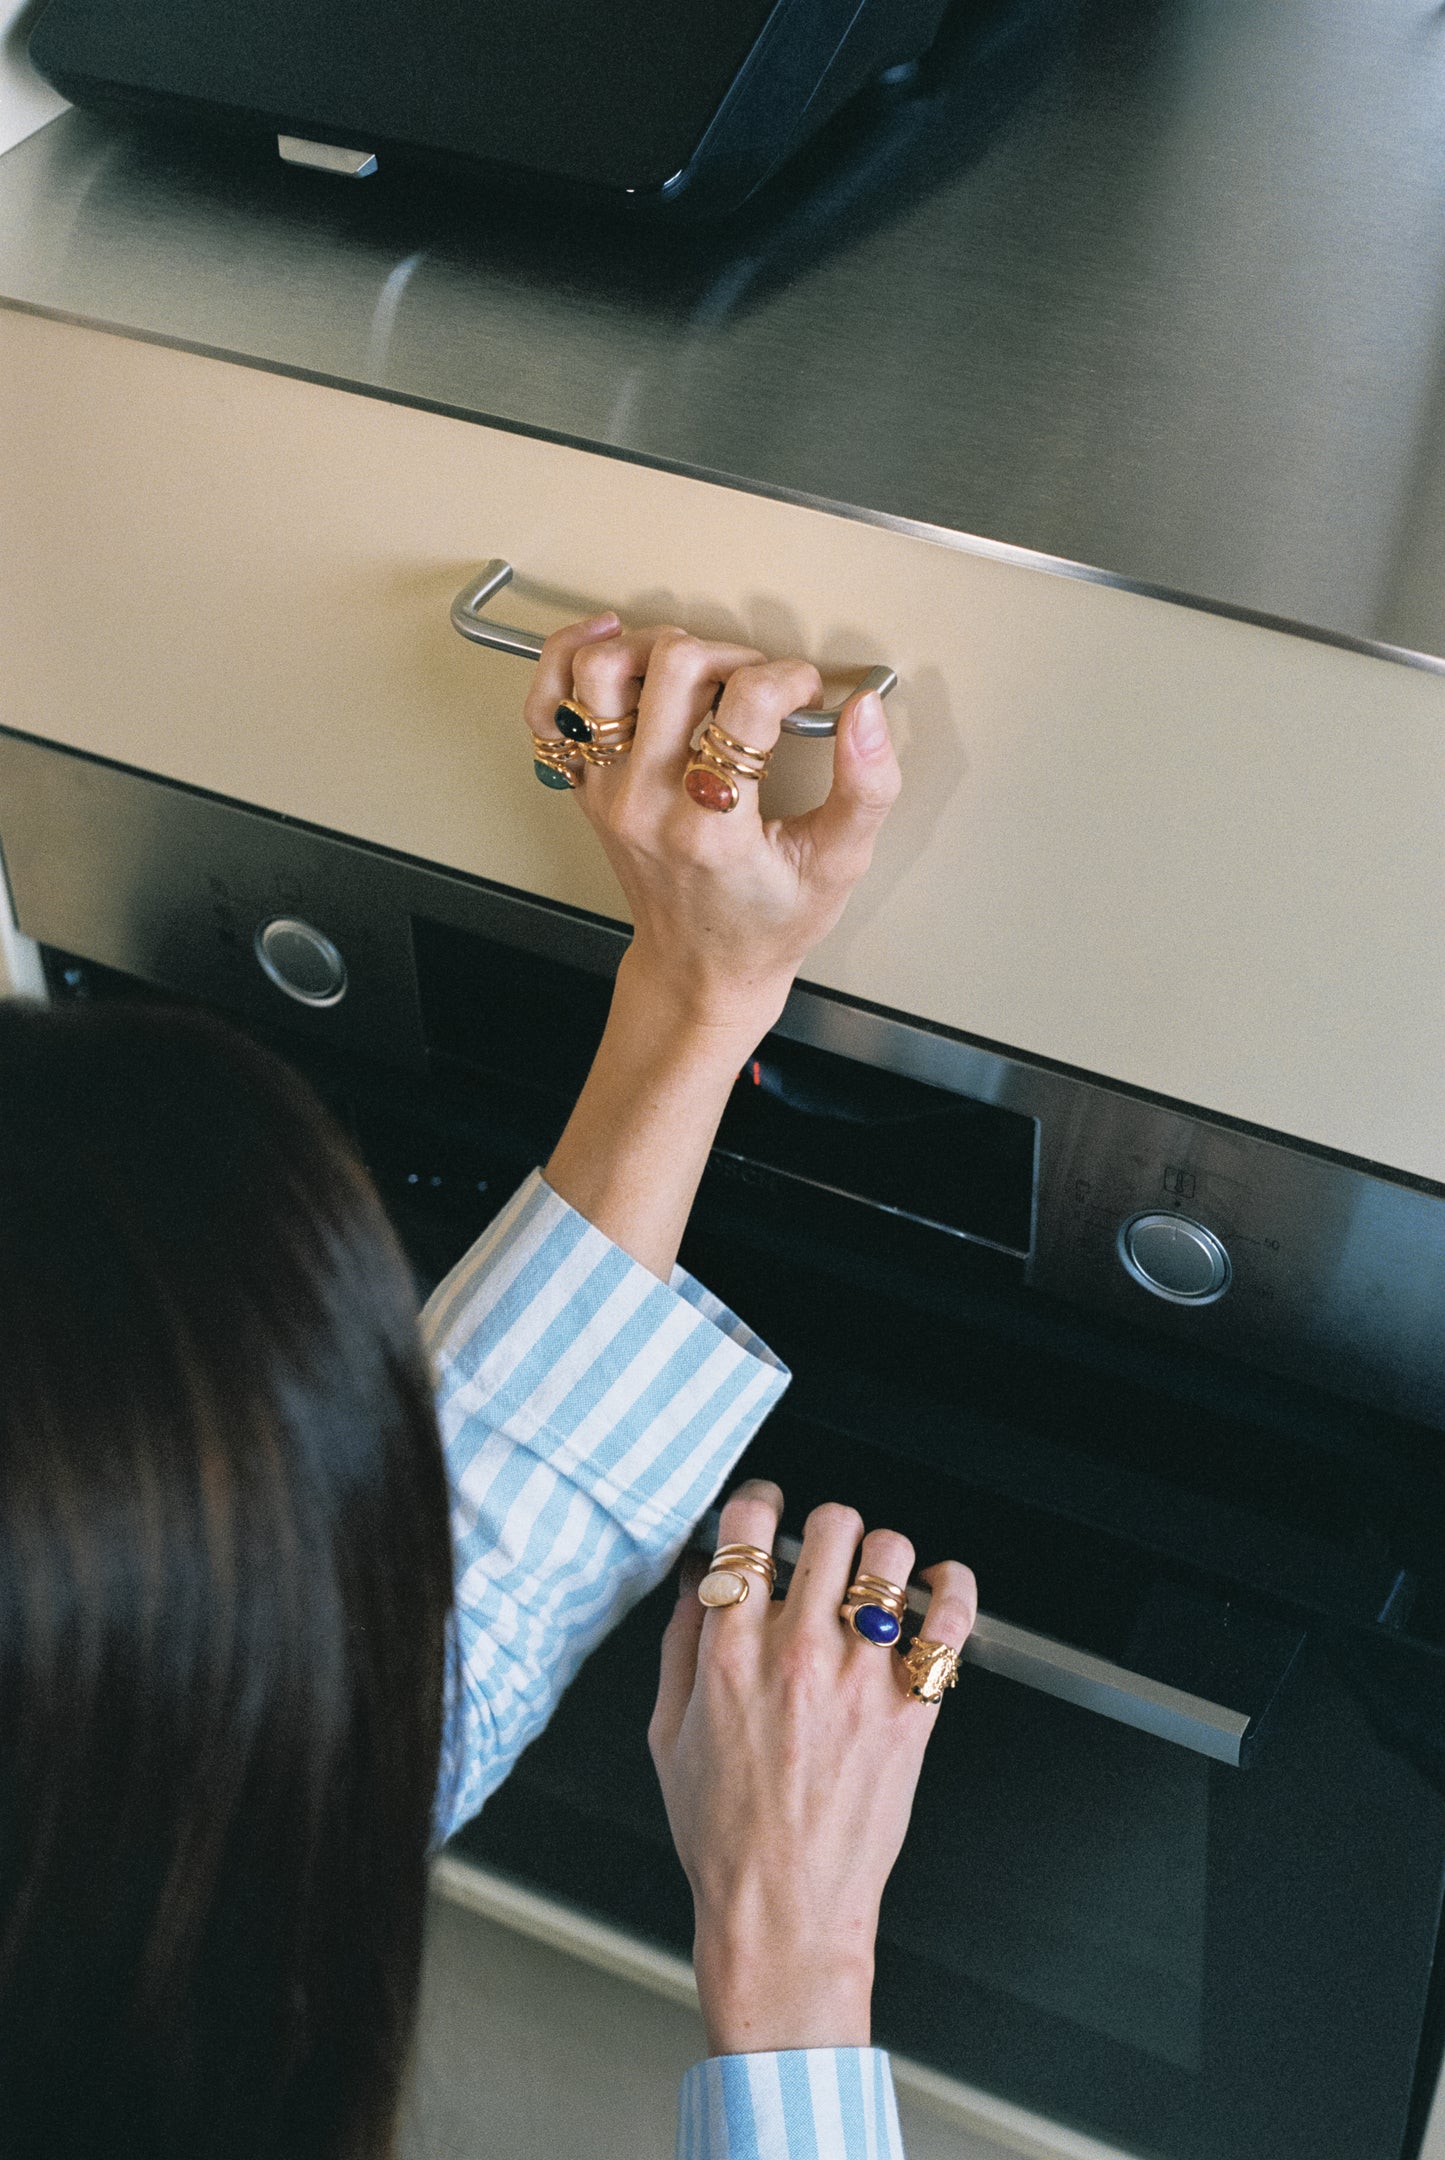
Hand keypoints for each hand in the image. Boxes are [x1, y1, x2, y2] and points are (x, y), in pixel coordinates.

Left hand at [524, 615, 900, 1039]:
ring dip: (654, 647)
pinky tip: (610, 644)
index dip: (791, 680)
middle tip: (754, 683)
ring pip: (601, 672)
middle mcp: (646, 806)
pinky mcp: (583, 787)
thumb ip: (867, 787)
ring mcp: (605, 794)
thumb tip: (867, 711)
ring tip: (694, 667)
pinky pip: (547, 706)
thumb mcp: (838, 864)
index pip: (747, 702)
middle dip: (730, 655)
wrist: (701, 968)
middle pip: (673, 667)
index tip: (805, 697)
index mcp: (712, 829)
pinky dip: (569, 659)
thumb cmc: (766, 922)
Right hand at [649, 1479, 976, 2055]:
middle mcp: (797, 1653)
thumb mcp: (667, 1735)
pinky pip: (950, 1619)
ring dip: (881, 1558)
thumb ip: (680, 1646)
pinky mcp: (910, 1710)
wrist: (782, 1911)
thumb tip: (696, 1581)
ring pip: (891, 1555)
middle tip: (820, 1553)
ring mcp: (860, 1679)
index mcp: (731, 1653)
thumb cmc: (723, 1836)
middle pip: (830, 1525)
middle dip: (823, 1528)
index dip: (756, 1504)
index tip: (762, 1511)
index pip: (747, 1529)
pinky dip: (954, 1587)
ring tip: (873, 1583)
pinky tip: (939, 1589)